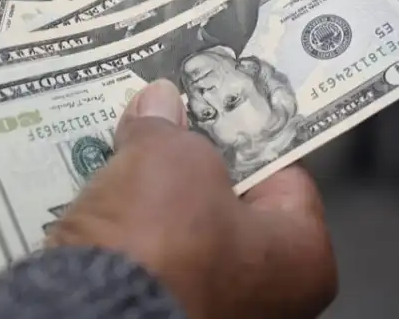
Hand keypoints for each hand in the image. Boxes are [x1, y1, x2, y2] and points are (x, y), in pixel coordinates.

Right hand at [48, 79, 336, 318]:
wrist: (93, 310)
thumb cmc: (162, 238)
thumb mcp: (168, 154)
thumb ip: (168, 127)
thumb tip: (159, 101)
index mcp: (305, 260)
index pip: (284, 180)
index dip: (242, 140)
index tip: (208, 118)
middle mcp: (272, 301)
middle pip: (229, 209)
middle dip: (188, 172)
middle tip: (160, 137)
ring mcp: (215, 314)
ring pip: (185, 239)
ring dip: (153, 205)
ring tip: (121, 164)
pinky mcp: (160, 317)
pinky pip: (151, 267)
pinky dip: (130, 240)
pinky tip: (102, 209)